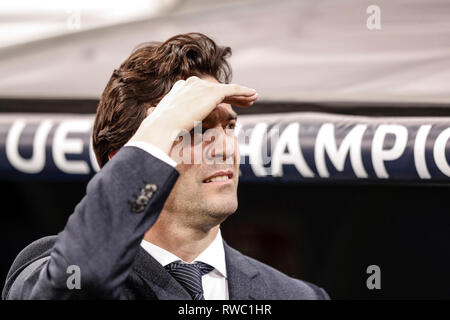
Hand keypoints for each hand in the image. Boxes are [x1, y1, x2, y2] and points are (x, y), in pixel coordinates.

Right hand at [128, 76, 257, 154]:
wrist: (163, 126)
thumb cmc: (162, 131)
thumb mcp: (168, 125)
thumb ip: (175, 125)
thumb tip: (173, 136)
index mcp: (180, 89)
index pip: (201, 92)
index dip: (214, 98)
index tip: (222, 104)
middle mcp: (191, 84)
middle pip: (216, 89)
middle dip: (231, 94)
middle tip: (244, 100)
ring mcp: (202, 87)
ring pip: (226, 89)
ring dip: (241, 94)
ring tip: (253, 99)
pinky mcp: (211, 92)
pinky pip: (233, 90)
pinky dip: (244, 92)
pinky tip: (254, 95)